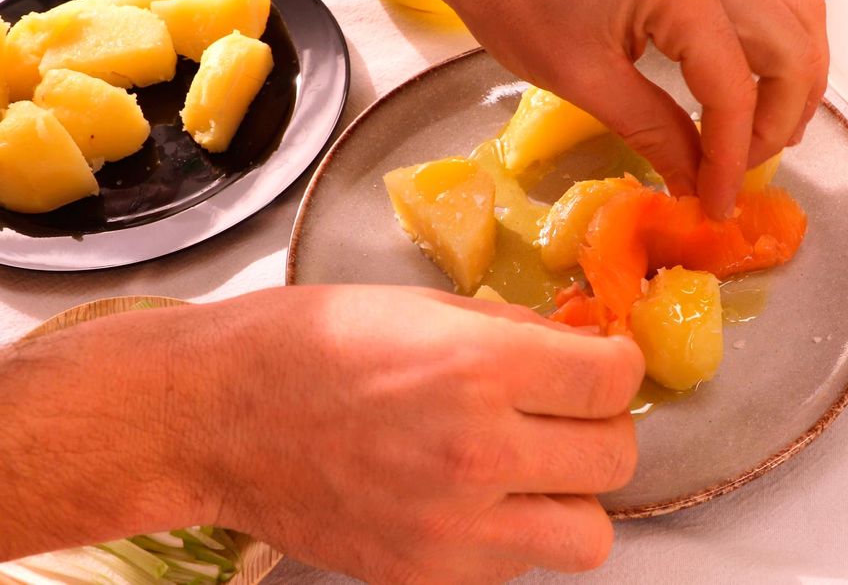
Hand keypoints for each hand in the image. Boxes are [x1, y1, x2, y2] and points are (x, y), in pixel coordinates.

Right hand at [0, 286, 643, 583]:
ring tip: (533, 470)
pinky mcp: (427, 575)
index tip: (600, 366)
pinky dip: (516, 535)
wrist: (212, 416)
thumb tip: (578, 348)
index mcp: (482, 368)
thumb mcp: (421, 306)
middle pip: (617, 457)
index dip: (618, 366)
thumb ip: (514, 332)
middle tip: (565, 412)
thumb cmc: (306, 344)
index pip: (616, 380)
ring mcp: (454, 527)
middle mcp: (479, 452)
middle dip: (601, 427)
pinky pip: (521, 566)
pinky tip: (477, 500)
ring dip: (574, 497)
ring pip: (590, 535)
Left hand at [429, 0, 828, 216]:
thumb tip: (698, 182)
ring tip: (762, 135)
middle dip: (776, 125)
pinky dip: (779, 44)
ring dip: (793, 82)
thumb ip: (653, 131)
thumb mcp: (581, 78)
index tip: (717, 206)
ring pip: (798, 19)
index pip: (735, 91)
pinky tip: (756, 79)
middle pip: (791, 54)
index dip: (733, 159)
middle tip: (737, 173)